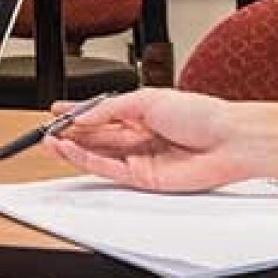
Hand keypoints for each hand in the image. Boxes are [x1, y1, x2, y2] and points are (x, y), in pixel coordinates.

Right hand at [44, 88, 257, 192]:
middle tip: (47, 132)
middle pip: (96, 137)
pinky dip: (88, 161)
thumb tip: (85, 115)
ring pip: (98, 155)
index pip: (101, 115)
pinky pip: (109, 170)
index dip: (77, 114)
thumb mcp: (148, 99)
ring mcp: (140, 158)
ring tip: (51, 142)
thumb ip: (112, 109)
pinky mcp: (144, 178)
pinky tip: (73, 151)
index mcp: (141, 114)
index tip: (56, 113)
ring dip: (73, 149)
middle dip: (70, 134)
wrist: (230, 140)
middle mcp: (139, 137)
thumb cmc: (201, 114)